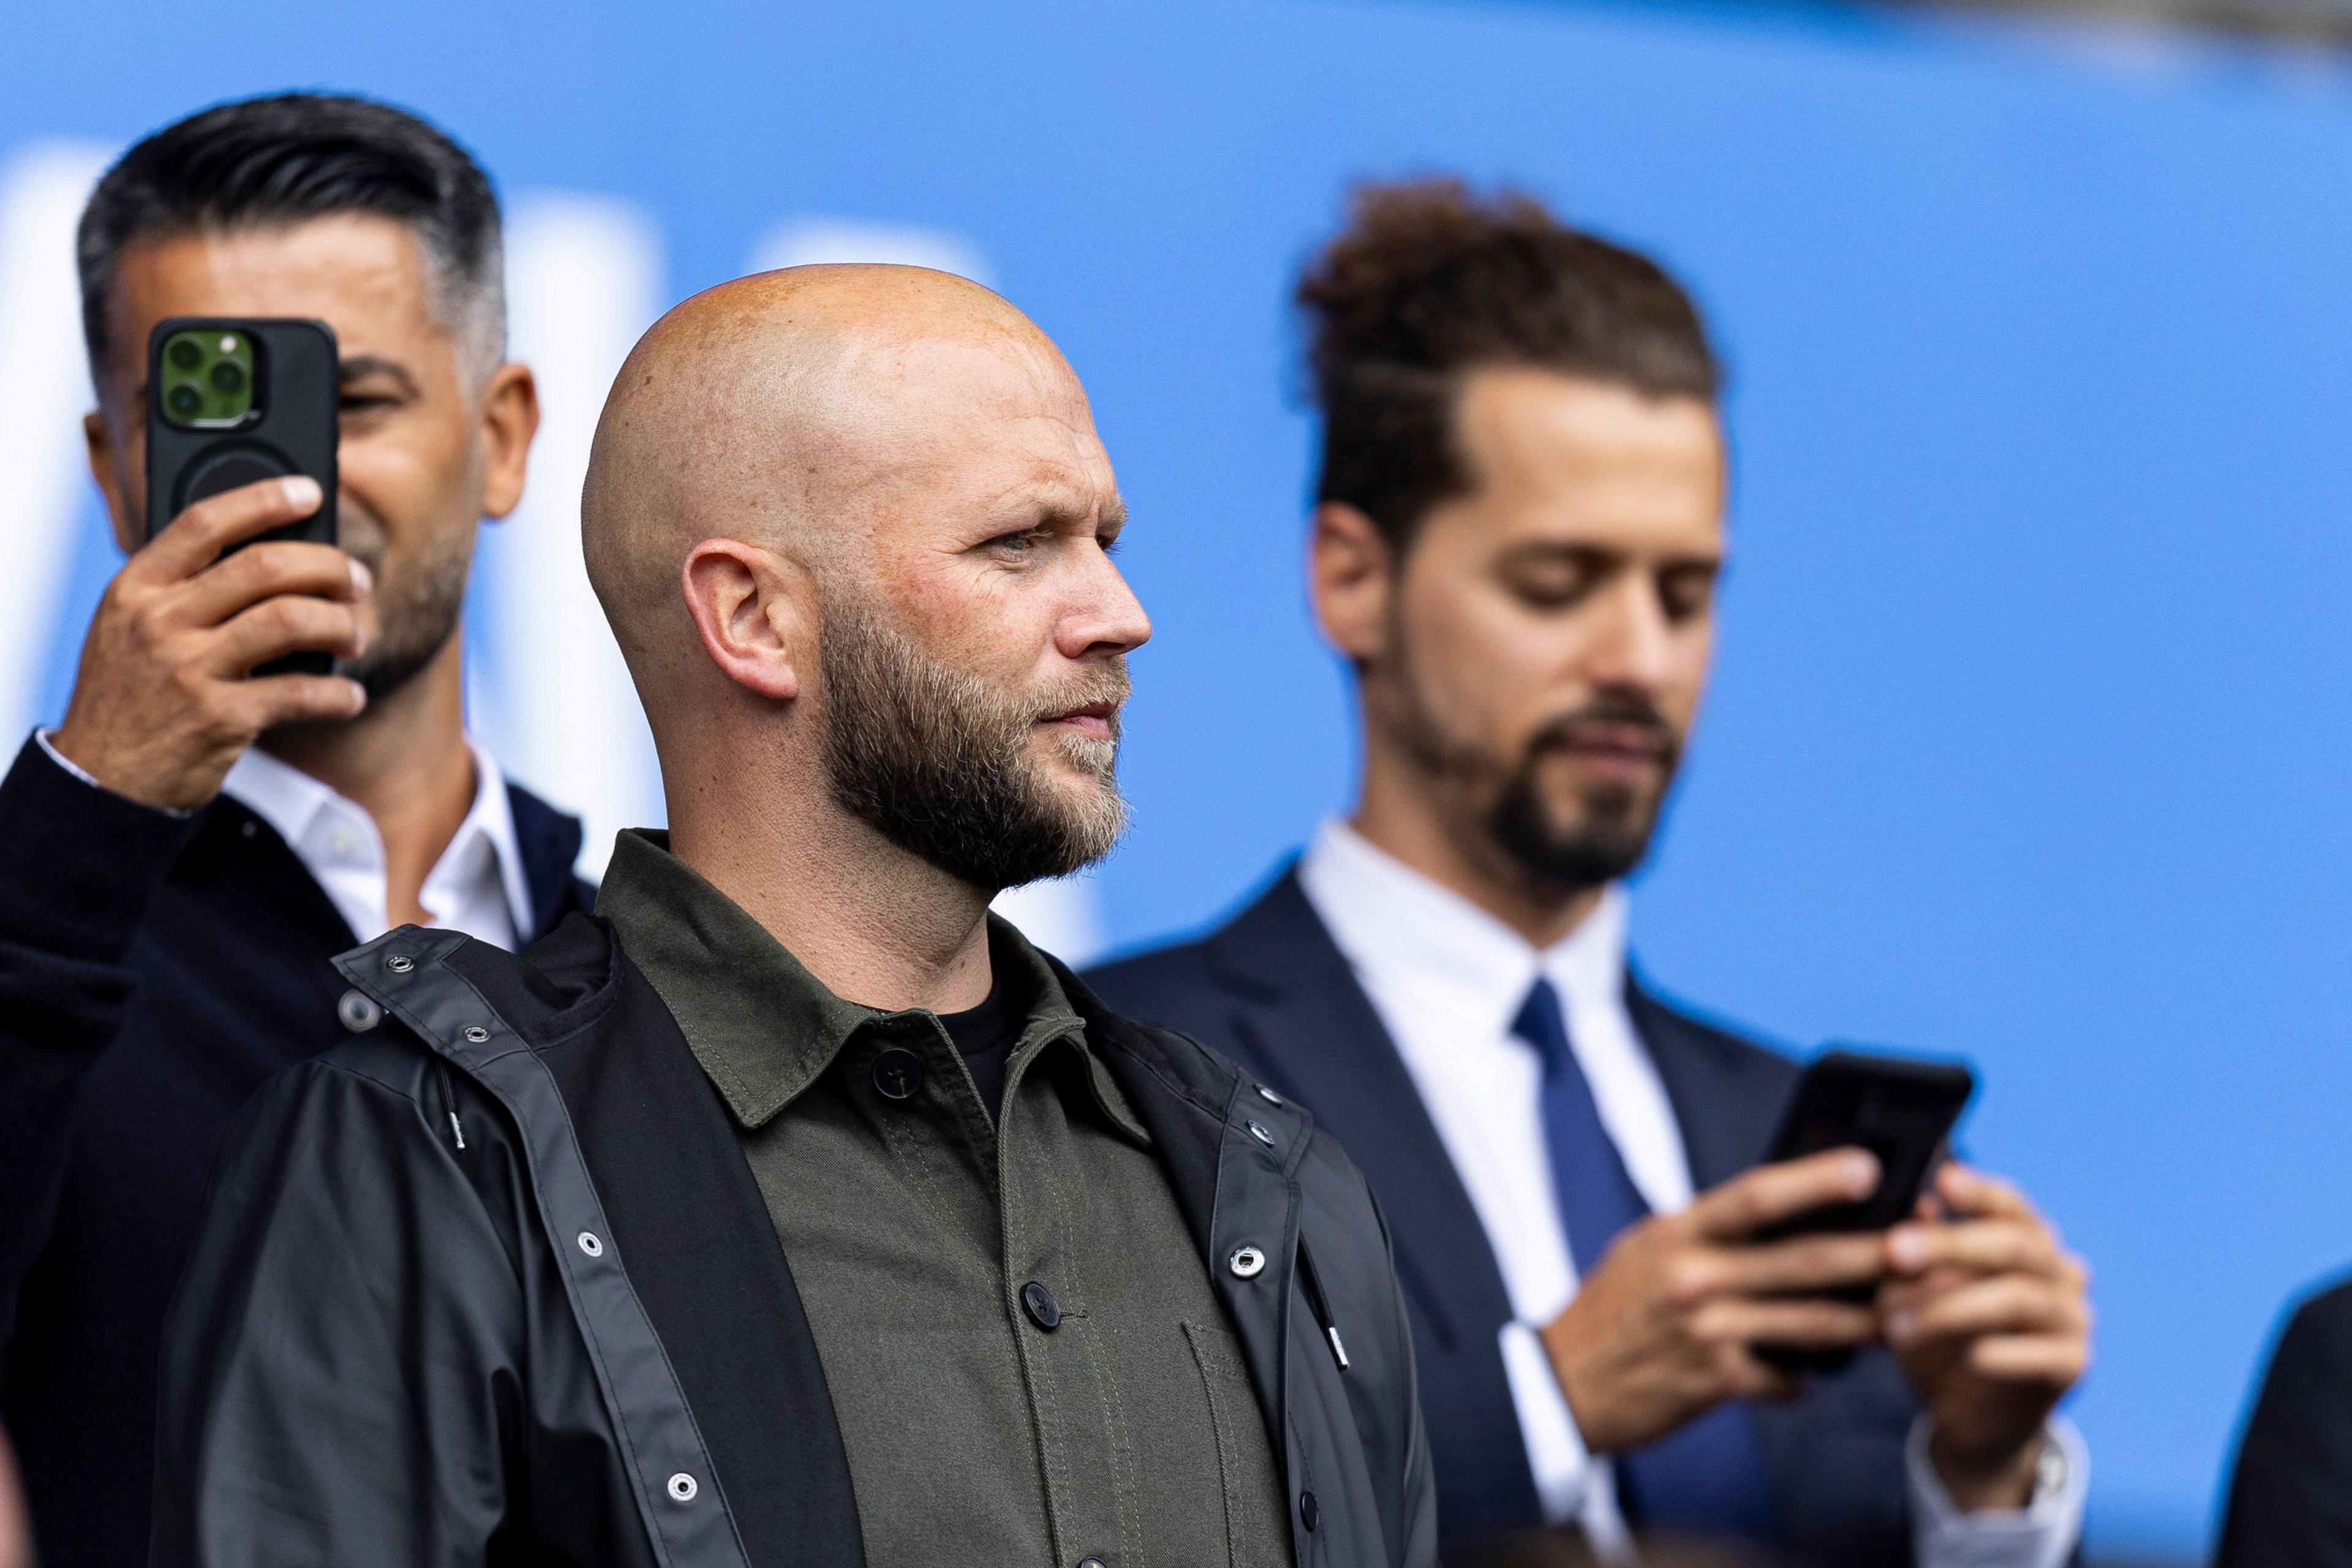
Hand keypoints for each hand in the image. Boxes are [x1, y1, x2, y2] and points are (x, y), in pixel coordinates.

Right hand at [49, 477, 367, 811]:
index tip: (310, 491)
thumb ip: (182, 587)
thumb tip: (273, 549)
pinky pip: (301, 693)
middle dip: (327, 567)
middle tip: (357, 580)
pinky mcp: (219, 717)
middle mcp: (159, 621)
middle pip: (264, 567)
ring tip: (355, 635)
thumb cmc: (133, 691)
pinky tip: (348, 696)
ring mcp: (188, 669)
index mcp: (136, 588)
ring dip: (340, 625)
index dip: (263, 499)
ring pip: (290, 620)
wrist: (104, 775)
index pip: (204, 522)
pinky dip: (337, 694)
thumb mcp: (130, 625)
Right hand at [1539, 1148, 1887, 1452]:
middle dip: (1874, 1253)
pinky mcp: (1715, 1383)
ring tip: (1910, 1313)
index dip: (1817, 1179)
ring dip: (1869, 1321)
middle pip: (1805, 1261)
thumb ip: (1707, 1232)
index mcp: (1678, 1233)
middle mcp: (1695, 1277)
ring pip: (1813, 1325)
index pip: (1758, 1195)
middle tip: (1926, 1244)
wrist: (1561, 1384)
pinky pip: (1786, 1379)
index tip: (1869, 1166)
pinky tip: (1827, 1375)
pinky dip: (1810, 1377)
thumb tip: (1781, 1208)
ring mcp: (1708, 1332)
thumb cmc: (1612, 1308)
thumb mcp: (1647, 1251)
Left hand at [1882, 1164, 2090, 1510]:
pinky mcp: (2074, 1366)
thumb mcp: (1916, 1293)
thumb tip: (1921, 1204)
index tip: (1942, 1180)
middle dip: (1950, 1244)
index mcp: (2025, 1241)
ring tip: (1897, 1325)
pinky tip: (1969, 1357)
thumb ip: (1920, 1253)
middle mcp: (2059, 1271)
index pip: (2010, 1205)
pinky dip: (2002, 1353)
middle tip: (1894, 1250)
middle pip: (2013, 1245)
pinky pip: (2043, 1354)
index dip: (1979, 1192)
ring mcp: (2073, 1317)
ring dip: (1952, 1307)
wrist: (1968, 1418)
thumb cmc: (1939, 1339)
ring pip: (2019, 1297)